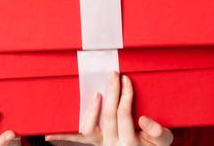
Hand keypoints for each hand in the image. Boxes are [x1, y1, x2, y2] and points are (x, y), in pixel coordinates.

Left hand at [44, 72, 173, 145]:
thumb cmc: (156, 144)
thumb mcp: (164, 140)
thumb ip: (157, 131)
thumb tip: (143, 119)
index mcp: (130, 142)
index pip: (124, 115)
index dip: (125, 96)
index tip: (126, 80)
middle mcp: (113, 145)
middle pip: (108, 117)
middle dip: (111, 93)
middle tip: (113, 75)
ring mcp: (101, 145)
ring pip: (88, 130)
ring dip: (90, 110)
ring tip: (96, 94)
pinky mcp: (94, 144)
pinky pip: (77, 140)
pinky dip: (63, 137)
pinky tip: (49, 135)